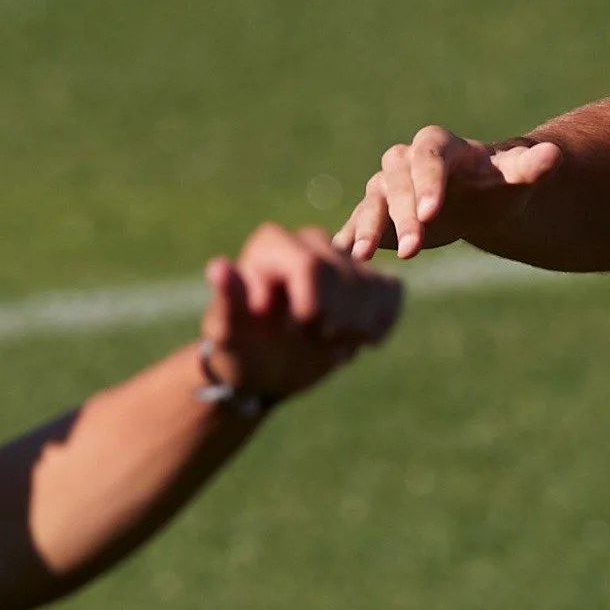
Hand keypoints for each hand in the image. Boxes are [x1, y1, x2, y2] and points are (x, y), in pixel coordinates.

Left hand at [200, 224, 405, 400]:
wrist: (265, 367)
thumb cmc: (241, 348)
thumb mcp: (229, 332)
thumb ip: (228, 299)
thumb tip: (219, 267)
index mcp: (272, 244)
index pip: (311, 265)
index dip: (314, 305)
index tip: (299, 332)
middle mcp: (309, 241)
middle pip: (346, 276)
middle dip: (337, 320)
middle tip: (316, 344)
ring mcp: (340, 259)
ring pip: (372, 285)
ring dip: (357, 328)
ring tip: (331, 346)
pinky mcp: (365, 279)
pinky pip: (390, 290)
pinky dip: (380, 323)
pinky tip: (358, 339)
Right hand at [336, 125, 552, 259]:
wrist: (479, 198)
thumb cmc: (498, 184)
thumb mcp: (517, 177)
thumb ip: (532, 167)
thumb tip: (554, 155)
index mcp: (439, 147)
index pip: (428, 157)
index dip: (427, 183)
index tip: (432, 213)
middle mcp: (405, 161)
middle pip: (397, 183)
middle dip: (402, 216)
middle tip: (413, 249)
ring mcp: (387, 185)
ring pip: (373, 202)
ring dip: (368, 227)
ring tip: (363, 255)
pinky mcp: (376, 211)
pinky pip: (359, 221)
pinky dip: (350, 237)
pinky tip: (344, 257)